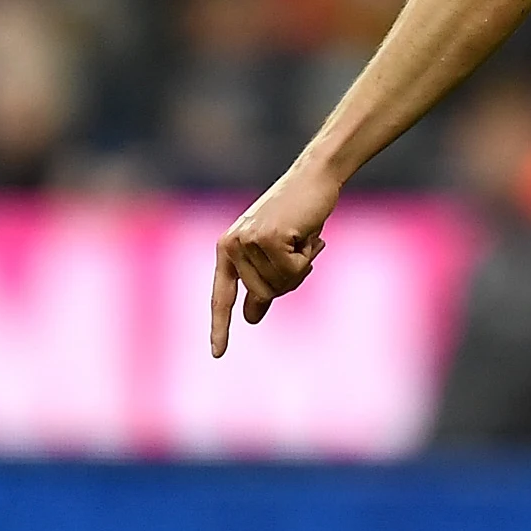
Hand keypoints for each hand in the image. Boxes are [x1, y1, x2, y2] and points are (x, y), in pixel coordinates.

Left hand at [211, 160, 339, 356]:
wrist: (314, 177)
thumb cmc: (297, 214)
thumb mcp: (276, 252)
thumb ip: (262, 282)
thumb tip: (250, 318)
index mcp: (227, 250)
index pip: (221, 297)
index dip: (220, 327)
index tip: (217, 354)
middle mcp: (231, 246)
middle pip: (263, 294)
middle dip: (289, 281)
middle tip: (300, 251)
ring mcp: (247, 241)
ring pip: (279, 284)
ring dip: (301, 266)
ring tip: (303, 238)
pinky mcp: (267, 238)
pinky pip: (293, 271)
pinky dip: (308, 257)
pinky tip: (309, 235)